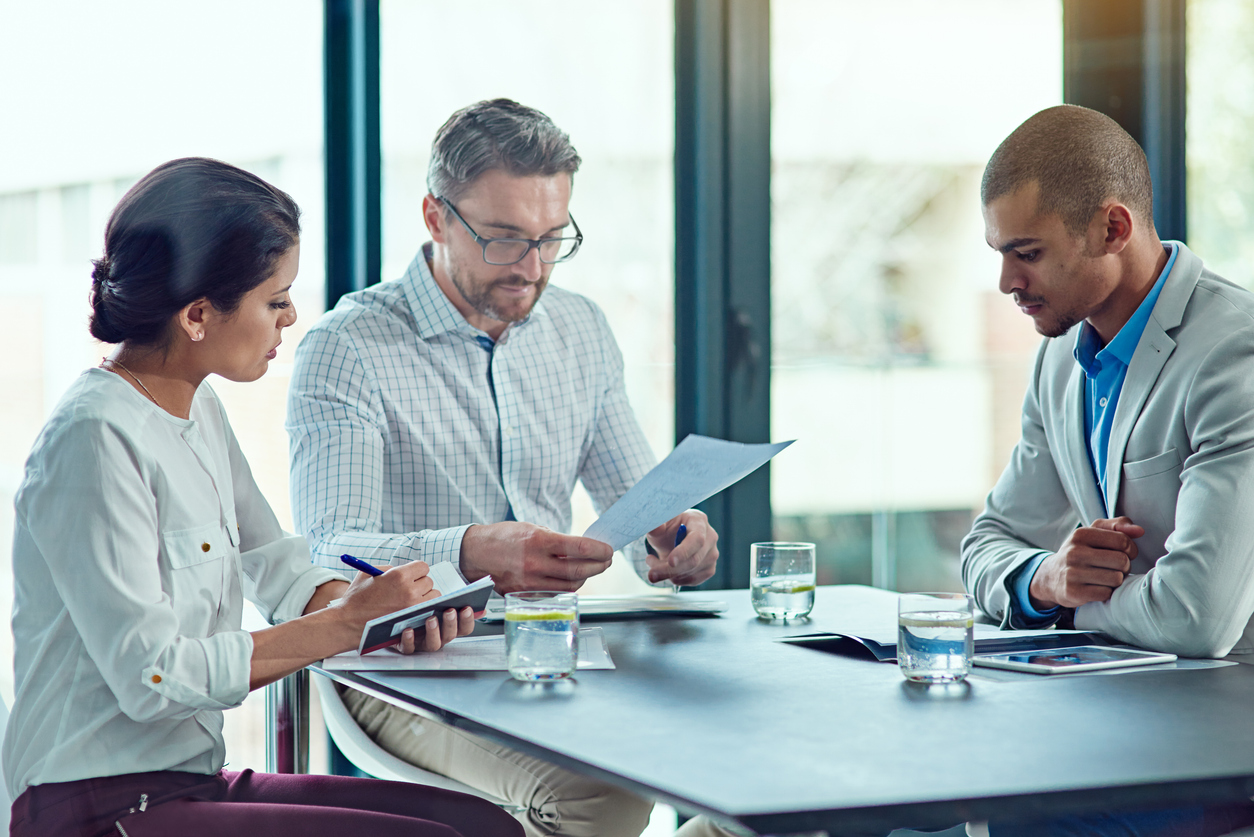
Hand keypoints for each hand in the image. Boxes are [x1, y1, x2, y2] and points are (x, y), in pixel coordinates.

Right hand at [332, 561, 437, 635]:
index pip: (423, 567)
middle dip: (420, 584)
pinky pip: (429, 611)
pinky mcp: (413, 622)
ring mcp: (413, 608)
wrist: (347, 623)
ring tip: (411, 602)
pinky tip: (414, 612)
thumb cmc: (356, 598)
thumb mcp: (369, 574)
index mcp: (399, 575)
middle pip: (428, 582)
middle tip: (408, 591)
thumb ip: (389, 569)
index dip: (416, 571)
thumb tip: (405, 569)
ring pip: (433, 597)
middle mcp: (409, 590)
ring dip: (425, 598)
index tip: (411, 576)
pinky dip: (424, 611)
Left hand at [395, 606, 476, 653]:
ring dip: (433, 632)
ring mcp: (423, 644)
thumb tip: (480, 608)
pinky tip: (408, 629)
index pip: (464, 628)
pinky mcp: (407, 647)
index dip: (467, 620)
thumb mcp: (439, 608)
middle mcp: (439, 638)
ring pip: (433, 644)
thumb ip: (456, 606)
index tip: (467, 608)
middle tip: (450, 611)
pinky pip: (409, 648)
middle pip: (450, 636)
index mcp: (449, 629)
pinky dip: (409, 640)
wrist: (396, 624)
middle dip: (451, 623)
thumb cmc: (422, 614)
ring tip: (431, 619)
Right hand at [459, 522, 612, 593]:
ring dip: (585, 578)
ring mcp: (529, 582)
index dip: (599, 550)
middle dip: (598, 566)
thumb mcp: (532, 528)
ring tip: (591, 568)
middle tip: (606, 560)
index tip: (609, 550)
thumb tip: (583, 548)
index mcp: (538, 541)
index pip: (578, 548)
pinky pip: (554, 593)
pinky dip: (567, 586)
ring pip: (569, 586)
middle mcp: (534, 563)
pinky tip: (571, 577)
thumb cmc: (505, 537)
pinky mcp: (524, 594)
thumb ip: (556, 541)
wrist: (475, 553)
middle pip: (578, 571)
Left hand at [645, 509, 718, 585]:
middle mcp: (710, 537)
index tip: (670, 562)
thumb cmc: (666, 527)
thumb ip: (655, 526)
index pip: (697, 539)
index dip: (684, 551)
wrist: (671, 537)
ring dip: (669, 574)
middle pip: (694, 560)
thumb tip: (657, 529)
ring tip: (655, 563)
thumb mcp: (657, 523)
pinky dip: (676, 579)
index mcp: (698, 520)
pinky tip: (667, 570)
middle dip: (670, 569)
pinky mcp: (710, 568)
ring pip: (692, 572)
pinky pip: (693, 580)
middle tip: (651, 573)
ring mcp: (712, 554)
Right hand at [1029, 517, 1143, 608]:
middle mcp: (1074, 552)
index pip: (1122, 540)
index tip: (1123, 553)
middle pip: (1122, 561)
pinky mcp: (1073, 592)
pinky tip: (1096, 588)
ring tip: (1105, 578)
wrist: (1050, 577)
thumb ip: (1118, 526)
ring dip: (1116, 581)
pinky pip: (1106, 594)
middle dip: (1124, 566)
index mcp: (1080, 534)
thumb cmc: (1079, 552)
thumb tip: (1139, 531)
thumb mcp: (1093, 533)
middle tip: (1114, 568)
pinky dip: (1106, 593)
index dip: (1130, 549)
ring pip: (1116, 579)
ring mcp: (1072, 573)